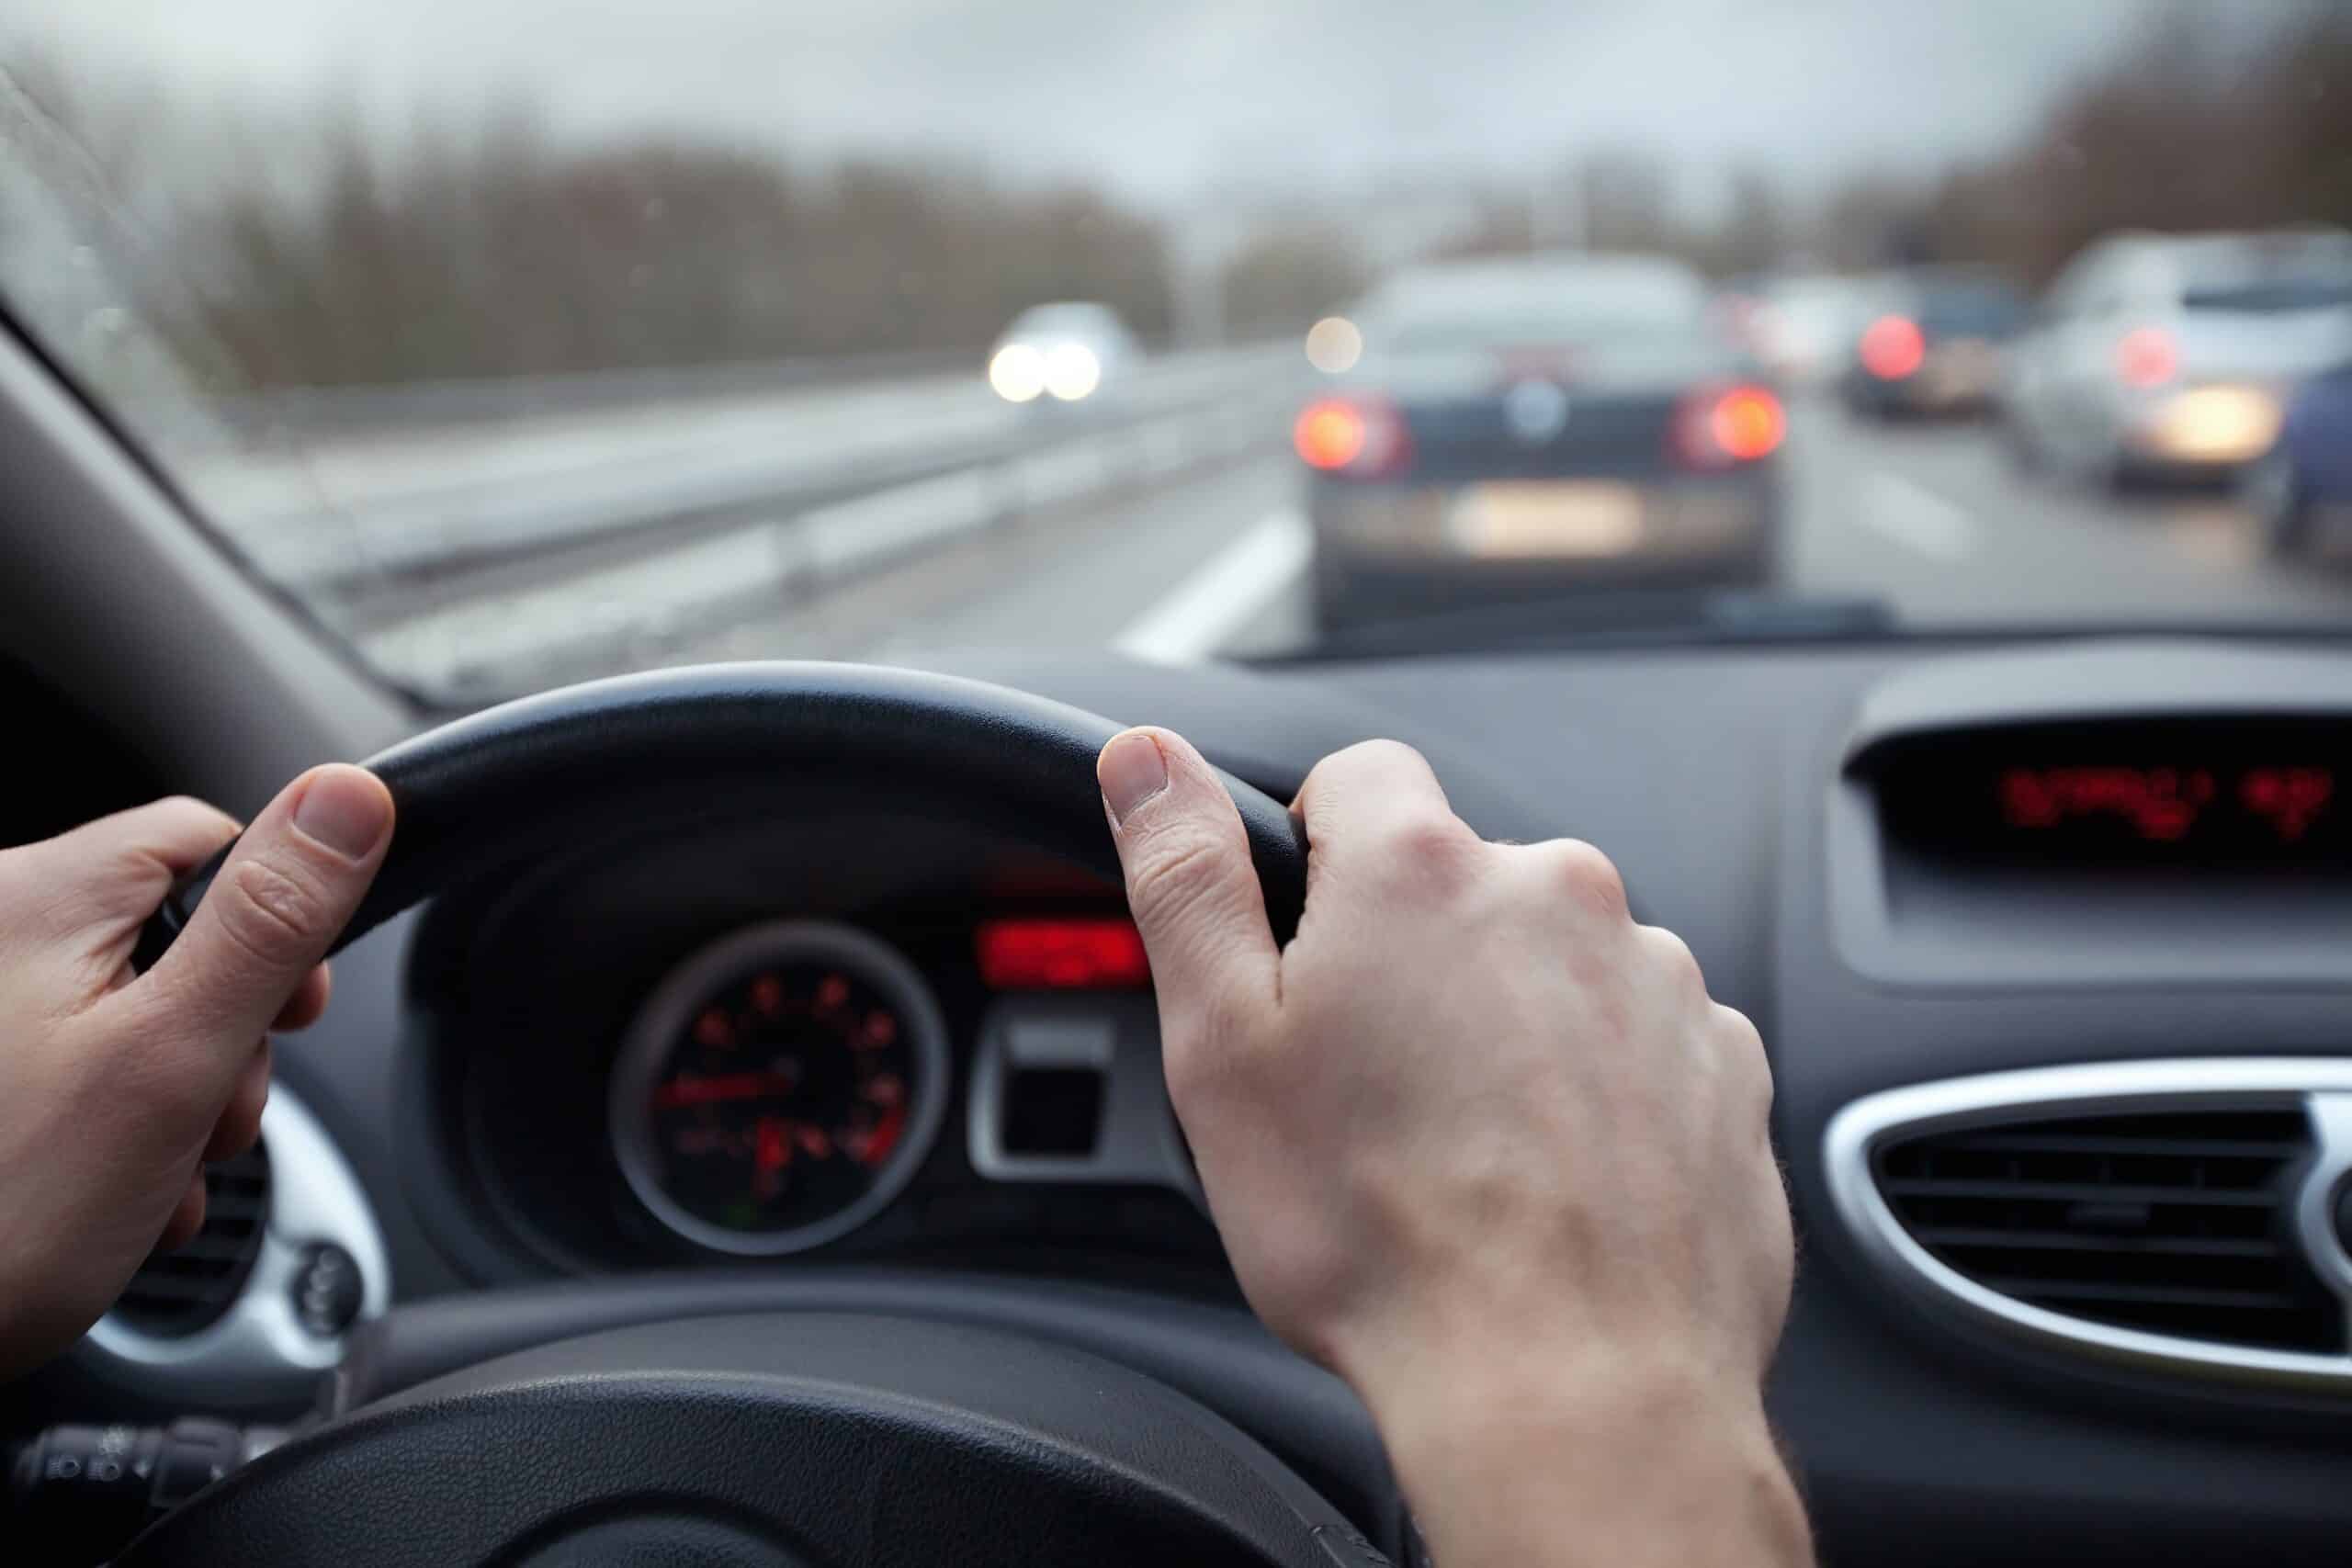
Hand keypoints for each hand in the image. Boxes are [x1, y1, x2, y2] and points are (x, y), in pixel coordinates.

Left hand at [0, 765, 391, 1376]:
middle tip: (204, 1121)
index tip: (285, 1018)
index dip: (278, 930)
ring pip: (132, 1009)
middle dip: (221, 1038)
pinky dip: (109, 1123)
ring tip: (150, 1176)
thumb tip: (349, 796)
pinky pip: (71, 1060)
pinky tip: (107, 1191)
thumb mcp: (171, 1060)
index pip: (212, 841)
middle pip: (175, 934)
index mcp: (33, 894)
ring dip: (172, 1097)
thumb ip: (269, 923)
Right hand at [1098, 730, 1806, 1567]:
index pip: (1357, 777)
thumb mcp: (1222, 1046)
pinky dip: (1596, 1091)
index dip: (1313, 856)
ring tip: (1465, 1153)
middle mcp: (1558, 895)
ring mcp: (1656, 978)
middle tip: (1371, 1086)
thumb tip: (1145, 759)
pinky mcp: (1722, 1065)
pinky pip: (1639, 1042)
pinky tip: (1549, 1180)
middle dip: (1413, 957)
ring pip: (1552, 964)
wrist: (1570, 1388)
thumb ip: (1184, 875)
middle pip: (1460, 880)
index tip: (1305, 951)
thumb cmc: (1383, 1237)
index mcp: (1420, 871)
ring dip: (1510, 1023)